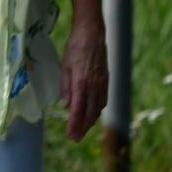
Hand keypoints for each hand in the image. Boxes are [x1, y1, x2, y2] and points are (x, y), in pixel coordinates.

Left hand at [60, 16, 108, 141]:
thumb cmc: (75, 47)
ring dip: (90, 121)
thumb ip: (66, 86)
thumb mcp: (65, 66)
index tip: (70, 135)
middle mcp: (94, 85)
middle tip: (75, 138)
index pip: (78, 109)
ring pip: (98, 108)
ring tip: (82, 130)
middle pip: (90, 113)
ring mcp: (102, 83)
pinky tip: (93, 114)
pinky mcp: (106, 80)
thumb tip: (67, 106)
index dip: (74, 124)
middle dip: (82, 127)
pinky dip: (97, 110)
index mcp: (82, 82)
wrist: (92, 33)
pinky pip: (103, 100)